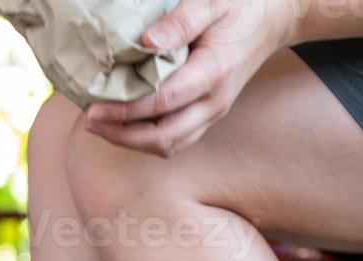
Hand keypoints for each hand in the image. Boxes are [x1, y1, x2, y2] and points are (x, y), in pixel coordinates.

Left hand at [84, 0, 296, 156]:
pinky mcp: (209, 116)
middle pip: (163, 135)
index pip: (163, 102)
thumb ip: (180, 20)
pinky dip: (147, 139)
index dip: (126, 110)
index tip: (94, 107)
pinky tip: (124, 126)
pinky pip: (176, 140)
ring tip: (100, 126)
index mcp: (213, 73)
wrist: (273, 21)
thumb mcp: (212, 1)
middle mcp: (215, 102)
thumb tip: (145, 42)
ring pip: (169, 144)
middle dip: (122, 134)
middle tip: (89, 122)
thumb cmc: (240, 7)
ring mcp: (214, 113)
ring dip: (132, 141)